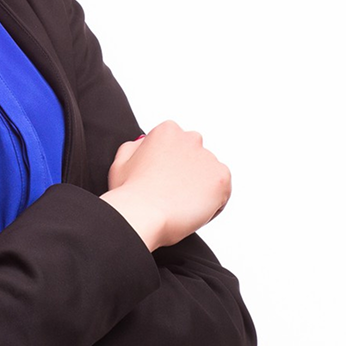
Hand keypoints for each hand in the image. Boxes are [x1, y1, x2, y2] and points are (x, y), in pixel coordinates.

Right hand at [101, 120, 230, 250]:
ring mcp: (208, 157)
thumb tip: (143, 143)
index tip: (162, 182)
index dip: (170, 168)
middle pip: (196, 157)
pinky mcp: (221, 177)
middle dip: (188, 174)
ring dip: (200, 188)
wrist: (142, 215)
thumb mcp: (121, 162)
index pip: (178, 146)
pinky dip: (213, 203)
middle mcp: (191, 138)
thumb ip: (134, 147)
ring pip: (210, 175)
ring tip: (181, 206)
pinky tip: (192, 210)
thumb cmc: (130, 194)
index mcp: (167, 131)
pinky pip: (223, 191)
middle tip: (172, 194)